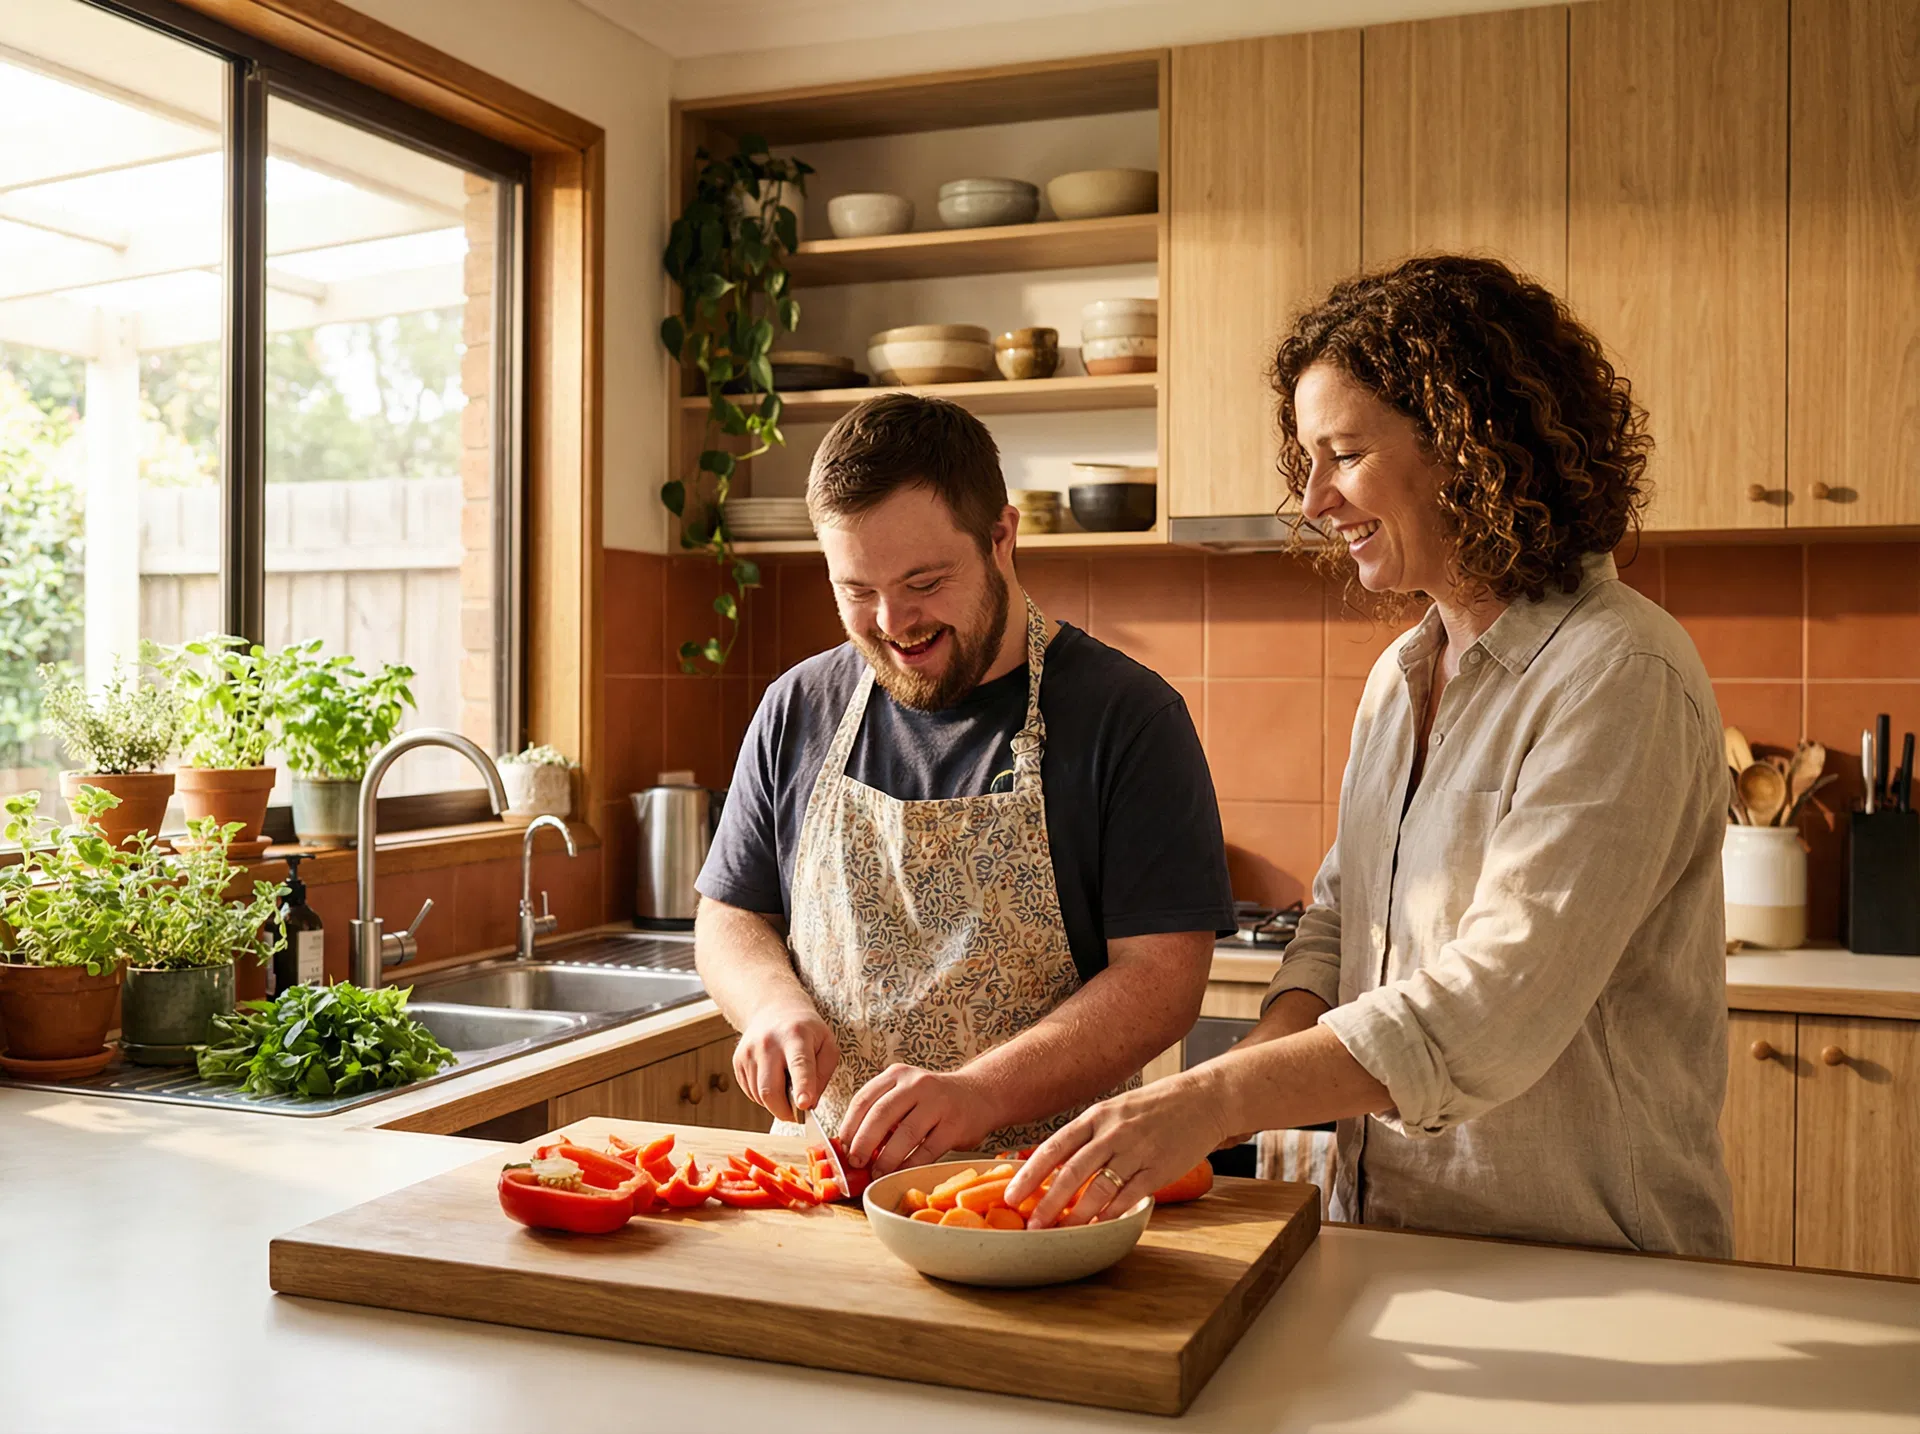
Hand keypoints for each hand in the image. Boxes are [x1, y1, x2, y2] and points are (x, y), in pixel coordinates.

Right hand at [733, 998, 838, 1122]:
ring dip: (775, 1103)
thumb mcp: (827, 1044)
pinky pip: (751, 1092)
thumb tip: (808, 1104)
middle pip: (771, 1089)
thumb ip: (823, 1074)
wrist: (774, 1010)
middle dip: (785, 1111)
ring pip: (759, 1095)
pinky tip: (774, 1081)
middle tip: (798, 1115)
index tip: (804, 1104)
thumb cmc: (806, 1031)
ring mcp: (749, 1052)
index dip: (802, 1086)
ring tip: (787, 1088)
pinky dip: (764, 1097)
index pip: (799, 1064)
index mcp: (796, 1036)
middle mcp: (768, 1043)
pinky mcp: (737, 1061)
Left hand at [841, 1064, 999, 1175]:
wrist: (979, 1095)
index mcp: (897, 1075)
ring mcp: (938, 1103)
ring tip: (876, 1173)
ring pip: (905, 1133)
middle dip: (863, 1143)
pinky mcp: (954, 1125)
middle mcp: (917, 1084)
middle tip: (855, 1163)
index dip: (849, 1126)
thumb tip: (851, 1147)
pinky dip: (910, 1165)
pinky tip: (900, 1174)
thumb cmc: (933, 1101)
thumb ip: (882, 1111)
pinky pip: (927, 1150)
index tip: (842, 1148)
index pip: (864, 1099)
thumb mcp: (906, 1093)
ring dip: (886, 1158)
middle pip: (881, 1114)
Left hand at [1003, 1073, 1229, 1227]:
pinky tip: (1098, 1228)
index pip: (1054, 1146)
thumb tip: (1057, 1165)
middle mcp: (1113, 1132)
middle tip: (1030, 1225)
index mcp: (1096, 1116)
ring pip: (1098, 1188)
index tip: (1011, 1194)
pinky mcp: (1159, 1169)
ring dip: (1076, 1215)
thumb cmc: (1155, 1106)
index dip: (1030, 1173)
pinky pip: (1129, 1196)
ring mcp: (1136, 1151)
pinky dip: (1111, 1214)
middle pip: (1071, 1172)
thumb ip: (1089, 1135)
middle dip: (1047, 1202)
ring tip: (1060, 1233)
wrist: (1203, 1099)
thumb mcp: (1116, 1110)